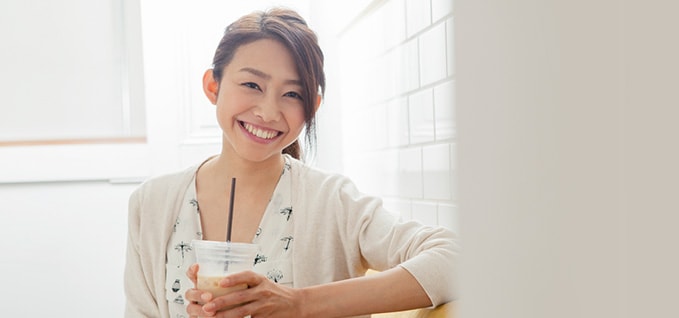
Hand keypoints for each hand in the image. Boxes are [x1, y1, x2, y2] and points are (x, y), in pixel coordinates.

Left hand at [185, 264, 305, 317]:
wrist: (294, 303)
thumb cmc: (274, 292)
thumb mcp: (263, 282)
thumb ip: (247, 283)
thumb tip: (221, 284)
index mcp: (261, 280)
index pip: (247, 276)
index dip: (234, 279)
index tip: (221, 282)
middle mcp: (263, 291)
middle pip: (240, 296)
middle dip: (222, 302)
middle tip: (207, 306)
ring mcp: (264, 305)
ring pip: (242, 311)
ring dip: (225, 314)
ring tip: (212, 316)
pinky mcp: (264, 317)